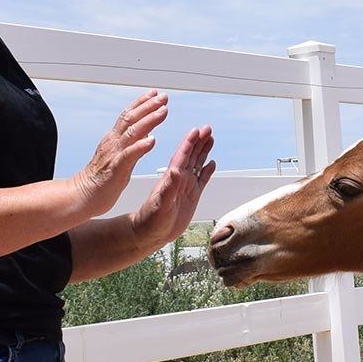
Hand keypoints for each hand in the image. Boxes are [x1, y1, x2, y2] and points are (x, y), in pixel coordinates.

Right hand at [72, 90, 167, 218]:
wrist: (82, 195)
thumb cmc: (100, 180)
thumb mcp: (117, 156)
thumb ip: (129, 144)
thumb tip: (145, 133)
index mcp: (114, 139)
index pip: (128, 116)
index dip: (141, 103)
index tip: (155, 94)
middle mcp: (113, 143)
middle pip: (131, 119)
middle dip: (148, 106)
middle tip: (163, 97)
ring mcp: (114, 154)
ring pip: (132, 132)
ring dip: (149, 120)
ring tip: (162, 111)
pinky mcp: (116, 169)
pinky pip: (129, 155)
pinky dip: (140, 147)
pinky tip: (151, 140)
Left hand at [131, 124, 215, 250]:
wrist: (150, 233)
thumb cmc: (151, 219)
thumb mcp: (160, 203)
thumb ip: (169, 187)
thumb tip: (176, 170)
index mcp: (172, 178)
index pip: (182, 155)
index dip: (189, 142)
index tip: (196, 130)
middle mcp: (180, 179)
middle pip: (191, 155)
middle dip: (199, 141)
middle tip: (208, 128)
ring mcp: (186, 187)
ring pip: (197, 164)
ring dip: (203, 151)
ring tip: (210, 138)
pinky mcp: (191, 196)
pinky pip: (201, 180)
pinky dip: (207, 170)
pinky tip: (212, 163)